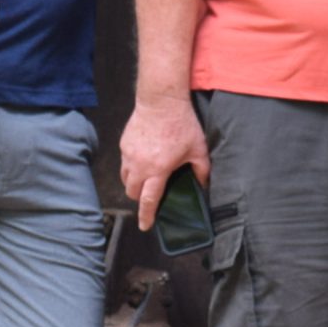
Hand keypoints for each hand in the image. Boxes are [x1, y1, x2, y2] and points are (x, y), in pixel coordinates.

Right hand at [120, 95, 209, 230]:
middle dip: (139, 199)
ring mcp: (128, 155)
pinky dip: (131, 167)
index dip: (146, 215)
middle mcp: (139, 165)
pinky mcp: (123, 144)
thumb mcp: (199, 149)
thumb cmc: (182, 124)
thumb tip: (204, 185)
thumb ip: (202, 170)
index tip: (145, 225)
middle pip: (133, 193)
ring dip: (134, 184)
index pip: (148, 200)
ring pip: (125, 179)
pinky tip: (144, 160)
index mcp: (158, 170)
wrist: (161, 101)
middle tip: (150, 196)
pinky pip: (124, 163)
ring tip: (147, 180)